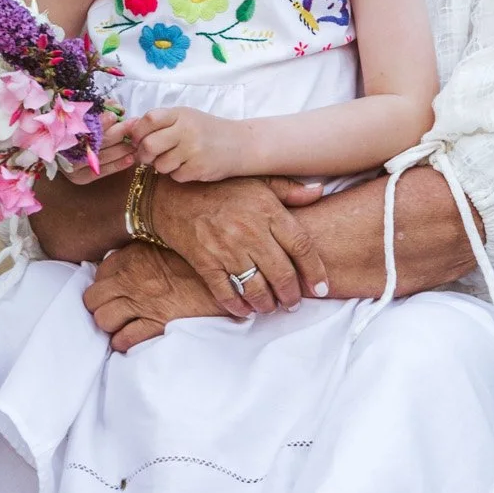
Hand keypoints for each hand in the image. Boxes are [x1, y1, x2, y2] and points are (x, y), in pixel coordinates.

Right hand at [67, 113, 137, 182]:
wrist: (64, 150)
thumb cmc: (78, 126)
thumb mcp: (87, 112)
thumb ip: (103, 107)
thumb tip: (119, 109)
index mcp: (63, 132)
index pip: (84, 126)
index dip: (101, 121)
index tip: (115, 116)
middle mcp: (67, 151)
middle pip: (96, 141)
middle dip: (118, 132)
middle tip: (134, 125)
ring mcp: (72, 166)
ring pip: (102, 157)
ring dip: (122, 149)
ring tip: (137, 141)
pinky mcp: (80, 178)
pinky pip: (102, 171)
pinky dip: (117, 165)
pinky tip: (130, 159)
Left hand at [84, 242, 221, 352]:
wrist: (228, 277)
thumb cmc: (201, 262)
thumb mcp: (169, 245)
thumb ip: (146, 253)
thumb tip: (132, 263)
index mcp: (133, 255)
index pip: (100, 272)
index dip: (105, 284)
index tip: (114, 291)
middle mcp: (131, 278)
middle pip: (93, 298)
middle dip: (99, 306)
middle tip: (113, 310)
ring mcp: (142, 302)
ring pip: (103, 320)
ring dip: (110, 326)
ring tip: (121, 327)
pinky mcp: (156, 323)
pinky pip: (125, 339)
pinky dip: (123, 342)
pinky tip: (129, 341)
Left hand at [131, 107, 242, 182]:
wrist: (239, 144)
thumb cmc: (207, 131)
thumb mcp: (186, 118)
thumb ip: (162, 122)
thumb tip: (130, 134)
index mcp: (180, 114)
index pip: (149, 119)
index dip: (137, 132)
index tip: (138, 139)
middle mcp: (186, 130)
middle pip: (149, 145)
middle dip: (144, 154)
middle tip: (148, 157)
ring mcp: (193, 150)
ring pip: (160, 165)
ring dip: (162, 166)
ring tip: (175, 160)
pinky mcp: (199, 168)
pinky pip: (175, 176)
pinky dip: (178, 174)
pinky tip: (189, 166)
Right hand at [146, 174, 328, 316]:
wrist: (171, 194)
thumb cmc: (219, 187)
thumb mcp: (257, 181)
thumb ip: (289, 190)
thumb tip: (319, 191)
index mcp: (267, 210)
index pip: (301, 246)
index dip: (315, 270)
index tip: (322, 288)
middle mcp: (249, 231)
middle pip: (281, 273)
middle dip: (292, 295)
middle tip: (294, 303)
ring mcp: (226, 249)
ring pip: (256, 287)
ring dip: (268, 304)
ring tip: (272, 307)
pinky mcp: (204, 262)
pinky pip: (226, 292)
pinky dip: (238, 306)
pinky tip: (246, 311)